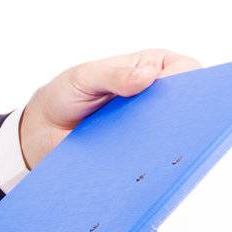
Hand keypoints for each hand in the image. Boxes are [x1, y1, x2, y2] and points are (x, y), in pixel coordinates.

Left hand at [19, 48, 201, 169]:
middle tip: (173, 125)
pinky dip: (154, 159)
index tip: (178, 97)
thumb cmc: (65, 94)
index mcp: (152, 67)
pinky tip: (147, 164)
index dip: (189, 83)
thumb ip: (113, 75)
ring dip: (171, 140)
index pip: (186, 70)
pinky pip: (156, 155)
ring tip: (160, 146)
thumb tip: (148, 75)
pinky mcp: (140, 149)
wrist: (42, 131)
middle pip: (189, 103)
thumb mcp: (84, 77)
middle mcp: (157, 95)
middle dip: (185, 114)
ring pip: (176, 132)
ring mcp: (151, 124)